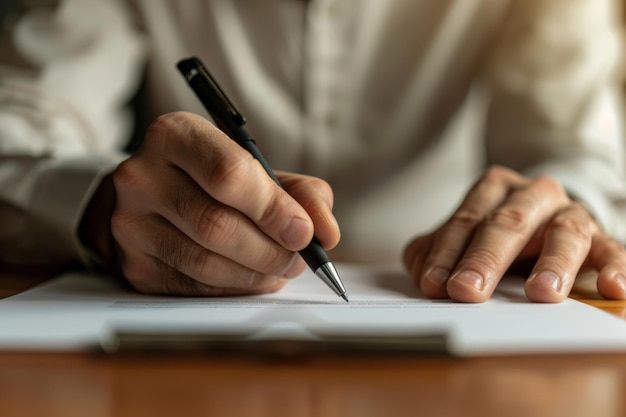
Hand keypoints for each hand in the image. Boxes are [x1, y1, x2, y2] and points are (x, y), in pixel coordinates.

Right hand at [80, 111, 339, 295]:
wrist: (153, 196)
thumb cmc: (214, 180)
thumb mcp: (257, 169)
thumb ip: (300, 192)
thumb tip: (326, 232)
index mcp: (175, 136)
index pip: (227, 174)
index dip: (273, 209)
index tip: (304, 232)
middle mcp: (143, 176)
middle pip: (216, 225)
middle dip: (271, 250)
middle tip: (299, 259)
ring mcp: (131, 224)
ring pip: (205, 263)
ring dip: (256, 274)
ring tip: (280, 269)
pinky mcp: (134, 265)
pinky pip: (194, 287)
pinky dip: (234, 288)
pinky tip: (251, 279)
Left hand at [403, 165, 625, 302]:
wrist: (546, 216)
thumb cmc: (497, 231)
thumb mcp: (463, 235)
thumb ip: (435, 250)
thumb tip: (422, 274)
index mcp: (495, 189)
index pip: (467, 220)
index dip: (447, 252)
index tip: (433, 283)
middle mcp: (534, 195)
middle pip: (508, 223)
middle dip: (485, 259)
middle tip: (466, 291)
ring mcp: (570, 214)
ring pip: (565, 233)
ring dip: (553, 263)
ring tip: (541, 292)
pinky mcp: (602, 238)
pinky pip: (613, 250)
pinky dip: (617, 269)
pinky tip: (614, 288)